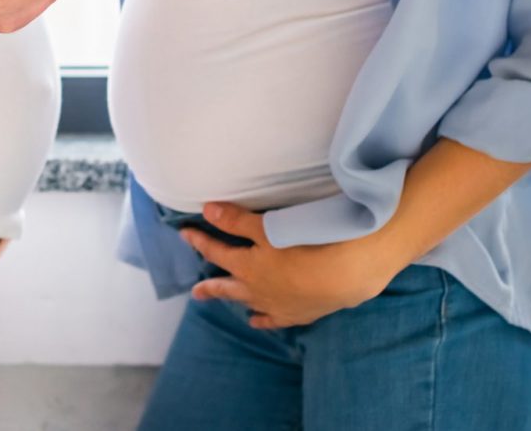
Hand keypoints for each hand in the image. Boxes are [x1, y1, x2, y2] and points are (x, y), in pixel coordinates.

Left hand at [180, 201, 402, 329]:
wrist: (344, 275)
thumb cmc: (305, 245)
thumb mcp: (268, 227)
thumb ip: (236, 220)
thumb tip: (206, 210)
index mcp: (247, 267)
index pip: (217, 252)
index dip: (200, 241)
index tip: (185, 234)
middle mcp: (257, 290)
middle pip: (226, 287)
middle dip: (210, 287)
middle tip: (195, 292)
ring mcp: (276, 305)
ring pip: (248, 304)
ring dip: (235, 301)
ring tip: (225, 302)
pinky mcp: (298, 314)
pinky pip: (274, 320)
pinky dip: (263, 320)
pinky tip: (257, 321)